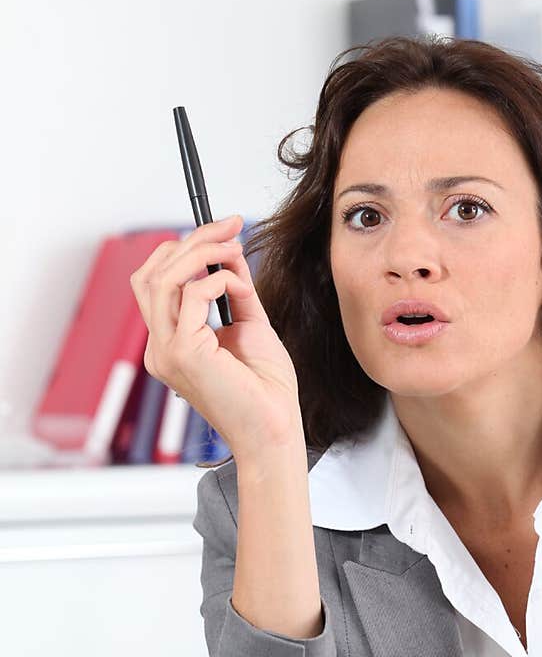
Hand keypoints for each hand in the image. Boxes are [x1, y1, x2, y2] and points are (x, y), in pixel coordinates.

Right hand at [130, 215, 301, 461]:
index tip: (223, 230)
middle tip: (230, 225)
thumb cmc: (266, 392)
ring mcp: (166, 352)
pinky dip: (219, 280)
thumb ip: (237, 291)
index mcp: (171, 344)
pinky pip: (192, 295)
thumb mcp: (252, 327)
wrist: (275, 431)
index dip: (183, 250)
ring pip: (163, 278)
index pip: (155, 283)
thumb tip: (231, 254)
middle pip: (152, 274)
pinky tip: (240, 289)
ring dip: (202, 251)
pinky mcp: (183, 353)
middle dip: (191, 240)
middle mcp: (160, 348)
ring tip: (234, 245)